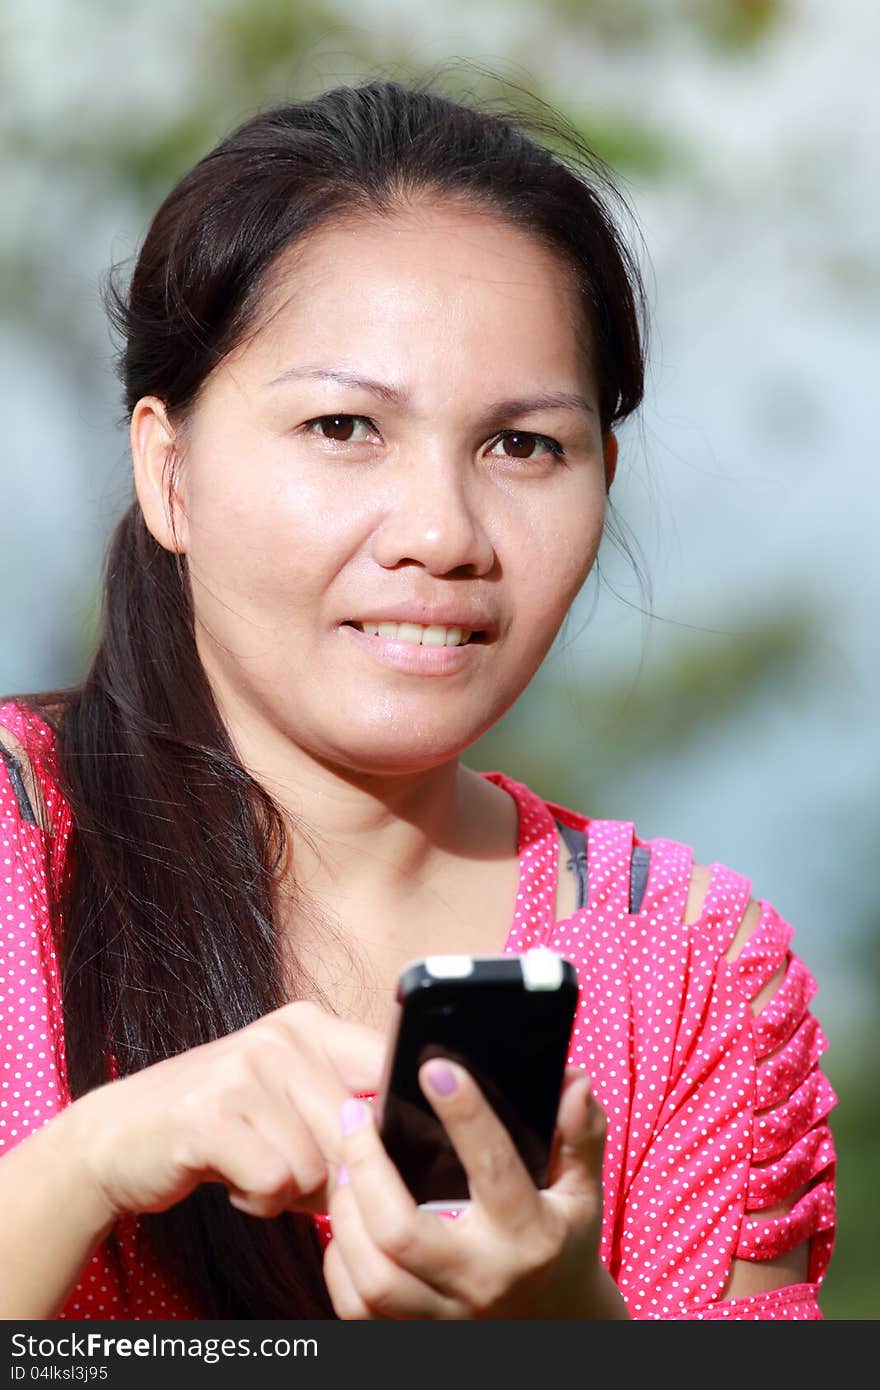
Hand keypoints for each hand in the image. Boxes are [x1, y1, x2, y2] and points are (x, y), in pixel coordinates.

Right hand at [61, 1001, 385, 1224]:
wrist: (119, 1135)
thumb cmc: (223, 1125)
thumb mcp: (288, 1097)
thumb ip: (347, 1108)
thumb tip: (410, 1151)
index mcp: (308, 1025)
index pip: (386, 1065)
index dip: (395, 1123)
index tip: (383, 1155)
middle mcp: (278, 1037)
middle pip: (354, 1130)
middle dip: (333, 1174)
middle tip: (296, 1176)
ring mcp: (241, 1071)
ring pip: (315, 1163)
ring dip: (290, 1190)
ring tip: (254, 1169)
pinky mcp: (208, 1116)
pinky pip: (272, 1181)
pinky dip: (257, 1201)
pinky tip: (232, 1181)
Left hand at [323, 1062, 623, 1318]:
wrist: (557, 1322)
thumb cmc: (564, 1241)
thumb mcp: (584, 1189)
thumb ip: (581, 1134)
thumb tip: (573, 1083)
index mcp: (529, 1234)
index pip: (493, 1167)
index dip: (464, 1113)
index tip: (435, 1067)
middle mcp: (482, 1277)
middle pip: (401, 1231)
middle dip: (366, 1165)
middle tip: (354, 1112)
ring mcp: (446, 1313)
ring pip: (372, 1276)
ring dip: (344, 1212)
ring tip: (344, 1161)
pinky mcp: (416, 1332)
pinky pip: (356, 1306)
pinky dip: (339, 1260)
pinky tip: (347, 1217)